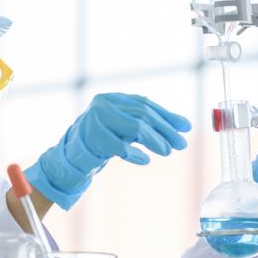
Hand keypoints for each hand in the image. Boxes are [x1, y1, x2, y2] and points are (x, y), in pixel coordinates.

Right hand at [24, 93, 191, 209]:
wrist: (71, 156)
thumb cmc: (101, 141)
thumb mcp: (123, 127)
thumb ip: (146, 123)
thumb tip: (182, 126)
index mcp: (112, 98)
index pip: (145, 104)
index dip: (167, 115)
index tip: (185, 128)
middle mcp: (103, 104)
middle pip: (142, 114)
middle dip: (164, 130)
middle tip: (180, 144)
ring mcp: (96, 119)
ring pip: (135, 127)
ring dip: (155, 140)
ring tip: (166, 151)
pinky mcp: (92, 137)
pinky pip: (120, 146)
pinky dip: (135, 153)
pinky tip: (145, 159)